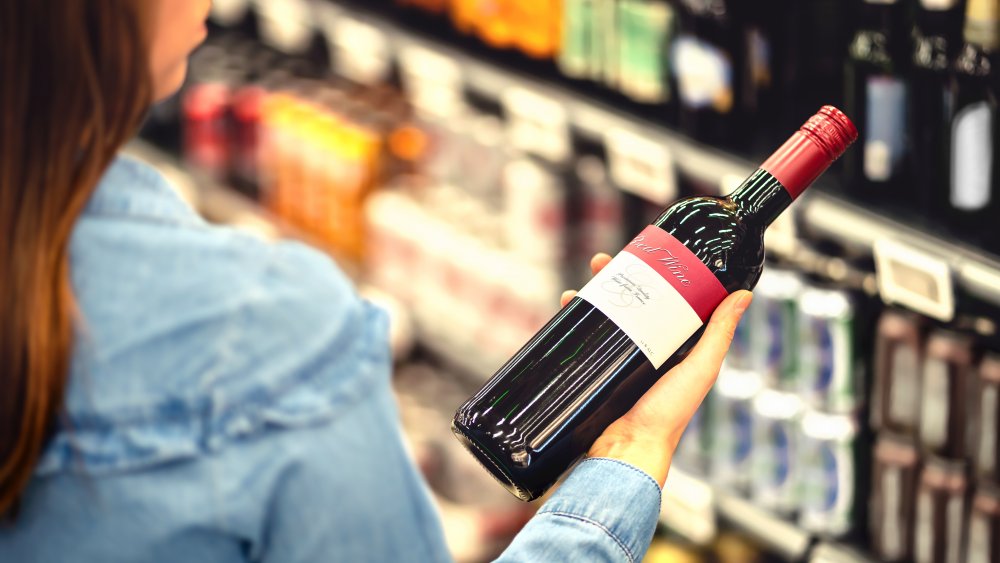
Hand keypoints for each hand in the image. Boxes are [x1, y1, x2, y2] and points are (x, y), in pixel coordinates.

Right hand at [562, 253, 751, 486]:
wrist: (626, 450)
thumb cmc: (669, 416)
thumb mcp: (700, 369)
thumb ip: (719, 333)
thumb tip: (743, 294)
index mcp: (672, 348)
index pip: (662, 300)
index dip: (651, 275)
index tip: (642, 254)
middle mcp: (644, 351)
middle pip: (626, 303)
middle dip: (612, 279)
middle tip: (601, 261)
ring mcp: (616, 362)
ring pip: (601, 318)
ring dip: (587, 297)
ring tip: (578, 285)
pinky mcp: (593, 373)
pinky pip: (582, 341)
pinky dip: (572, 322)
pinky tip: (565, 309)